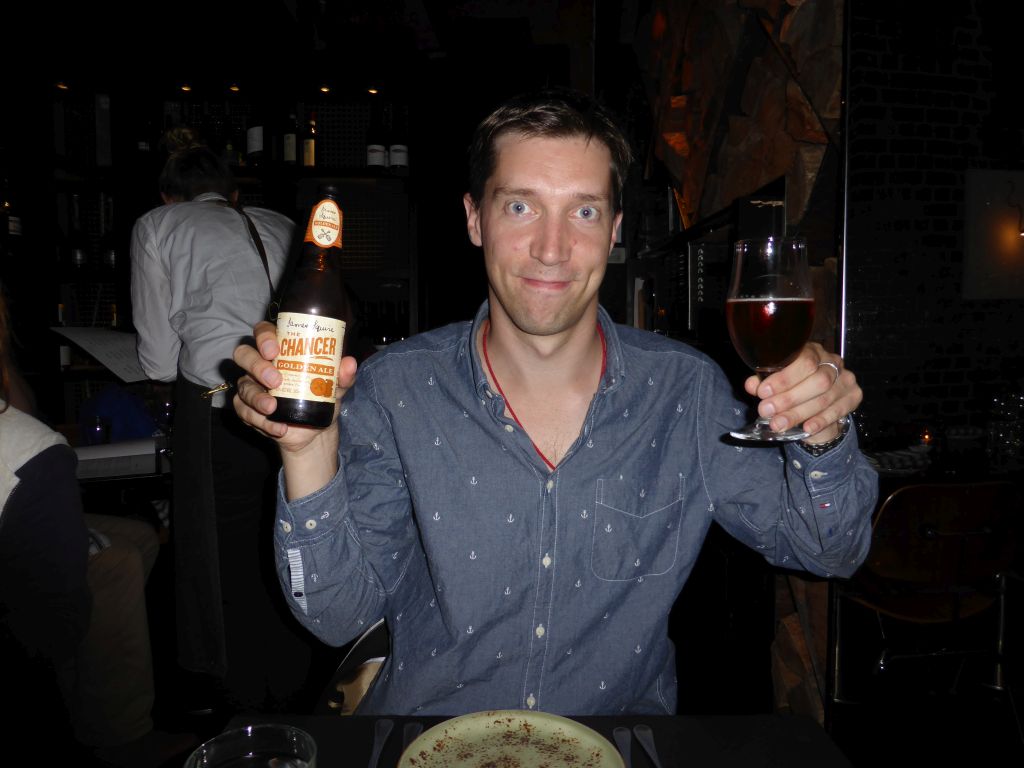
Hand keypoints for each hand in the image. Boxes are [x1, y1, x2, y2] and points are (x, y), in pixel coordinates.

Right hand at [232, 320, 357, 453]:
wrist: (315, 430)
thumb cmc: (320, 396)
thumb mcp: (335, 386)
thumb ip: (342, 376)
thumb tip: (349, 363)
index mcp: (280, 350)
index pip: (263, 331)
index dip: (264, 337)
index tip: (275, 350)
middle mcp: (260, 364)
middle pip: (244, 354)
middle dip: (257, 366)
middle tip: (276, 380)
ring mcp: (251, 386)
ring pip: (242, 386)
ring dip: (256, 397)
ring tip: (273, 409)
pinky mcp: (247, 409)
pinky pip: (243, 411)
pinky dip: (260, 421)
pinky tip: (278, 428)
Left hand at [744, 342, 861, 443]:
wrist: (817, 407)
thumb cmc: (792, 389)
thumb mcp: (775, 384)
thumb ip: (763, 383)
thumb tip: (751, 385)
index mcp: (812, 351)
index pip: (803, 359)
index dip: (783, 378)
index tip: (763, 392)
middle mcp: (832, 361)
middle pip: (817, 380)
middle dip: (789, 398)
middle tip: (766, 411)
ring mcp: (846, 378)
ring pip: (825, 397)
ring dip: (799, 412)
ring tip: (777, 423)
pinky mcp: (854, 395)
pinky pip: (838, 410)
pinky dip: (820, 420)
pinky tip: (806, 428)